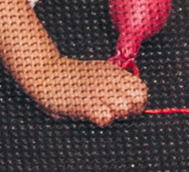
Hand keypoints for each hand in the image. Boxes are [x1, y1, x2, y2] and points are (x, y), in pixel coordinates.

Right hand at [17, 52, 146, 124]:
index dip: (137, 102)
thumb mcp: (98, 74)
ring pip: (124, 109)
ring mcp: (98, 90)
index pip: (142, 90)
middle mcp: (109, 79)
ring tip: (100, 110)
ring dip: (115, 115)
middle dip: (129, 111)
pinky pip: (106, 117)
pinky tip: (91, 113)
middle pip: (137, 102)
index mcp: (114, 71)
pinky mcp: (85, 102)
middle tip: (113, 110)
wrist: (46, 73)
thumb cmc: (72, 78)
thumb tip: (134, 102)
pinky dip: (101, 118)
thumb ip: (116, 84)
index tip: (127, 105)